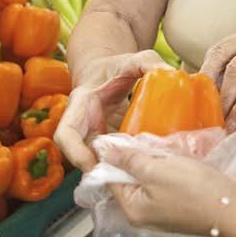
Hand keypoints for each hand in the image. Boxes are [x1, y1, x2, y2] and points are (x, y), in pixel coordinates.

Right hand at [53, 50, 169, 171]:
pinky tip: (146, 167)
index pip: (65, 134)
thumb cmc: (117, 65)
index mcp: (81, 104)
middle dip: (98, 169)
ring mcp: (94, 135)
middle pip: (79, 156)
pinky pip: (113, 157)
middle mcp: (83, 124)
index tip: (93, 162)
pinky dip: (127, 164)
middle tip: (122, 177)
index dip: (75, 153)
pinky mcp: (107, 142)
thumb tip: (170, 73)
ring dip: (114, 170)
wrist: (110, 71)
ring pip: (98, 160)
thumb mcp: (134, 58)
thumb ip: (149, 61)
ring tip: (137, 176)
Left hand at [103, 145, 235, 236]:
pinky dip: (172, 167)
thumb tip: (101, 150)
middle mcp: (146, 213)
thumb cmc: (193, 190)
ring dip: (158, 160)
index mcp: (133, 210)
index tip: (122, 136)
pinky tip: (180, 158)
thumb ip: (127, 159)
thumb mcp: (154, 170)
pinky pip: (169, 180)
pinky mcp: (183, 203)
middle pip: (132, 178)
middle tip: (150, 142)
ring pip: (152, 177)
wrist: (233, 206)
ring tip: (167, 150)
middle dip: (140, 157)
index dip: (114, 156)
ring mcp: (165, 209)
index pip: (111, 179)